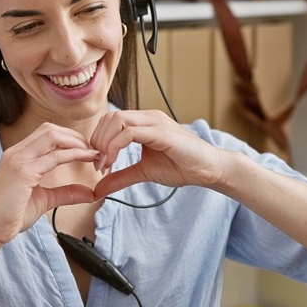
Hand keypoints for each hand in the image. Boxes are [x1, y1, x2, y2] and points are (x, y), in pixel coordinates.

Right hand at [0, 124, 98, 247]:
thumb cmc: (10, 216)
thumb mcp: (44, 199)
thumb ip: (65, 193)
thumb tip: (89, 192)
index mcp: (18, 155)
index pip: (46, 133)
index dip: (69, 138)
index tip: (87, 150)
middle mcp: (16, 152)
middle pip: (50, 129)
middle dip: (75, 136)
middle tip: (93, 150)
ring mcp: (18, 160)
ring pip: (52, 136)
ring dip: (77, 142)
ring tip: (93, 153)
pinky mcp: (23, 172)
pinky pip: (54, 156)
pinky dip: (75, 155)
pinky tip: (87, 159)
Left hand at [90, 110, 230, 197]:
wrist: (208, 169)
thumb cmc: (181, 167)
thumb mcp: (144, 172)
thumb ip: (121, 177)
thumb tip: (99, 188)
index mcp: (144, 122)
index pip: (111, 120)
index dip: (98, 139)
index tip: (98, 164)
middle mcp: (148, 117)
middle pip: (110, 117)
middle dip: (97, 140)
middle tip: (98, 164)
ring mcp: (155, 122)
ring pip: (117, 121)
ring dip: (104, 143)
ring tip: (105, 164)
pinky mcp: (161, 132)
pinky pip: (129, 132)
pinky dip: (115, 146)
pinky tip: (113, 162)